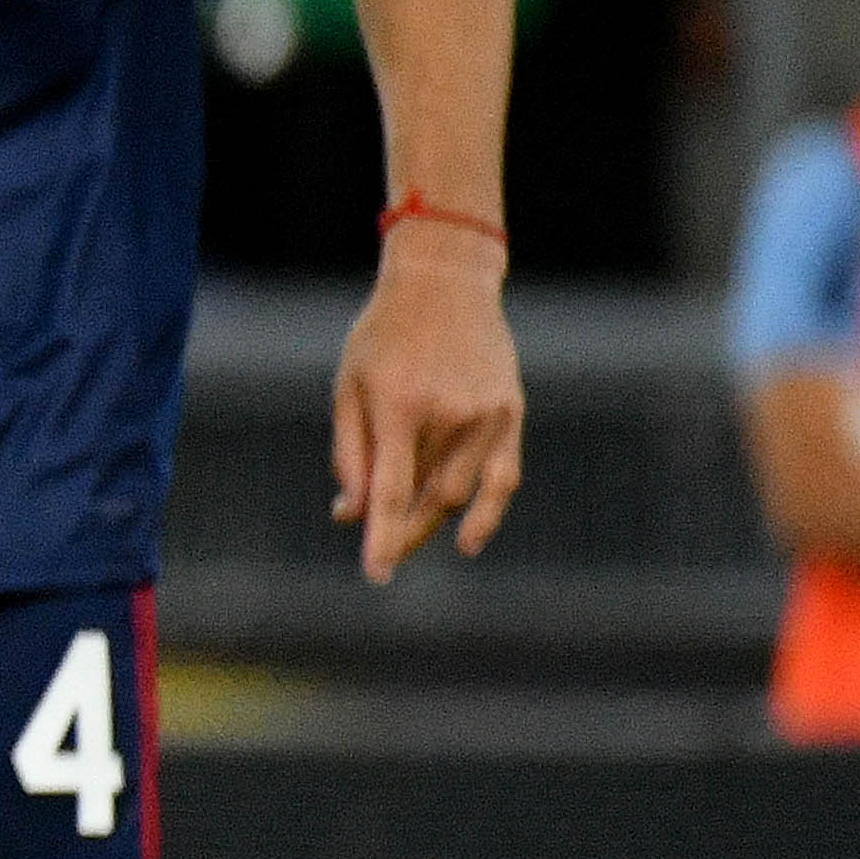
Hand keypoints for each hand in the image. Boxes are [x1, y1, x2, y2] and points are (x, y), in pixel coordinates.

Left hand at [331, 236, 523, 581]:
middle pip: (426, 497)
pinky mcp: (511, 412)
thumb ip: (349, 454)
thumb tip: (351, 514)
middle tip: (381, 554)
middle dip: (401, 533)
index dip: (381, 536)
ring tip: (403, 528)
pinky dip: (487, 513)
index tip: (374, 575)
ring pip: (458, 492)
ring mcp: (486, 414)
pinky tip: (469, 542)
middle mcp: (450, 413)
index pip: (390, 488)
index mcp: (401, 404)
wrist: (445, 283)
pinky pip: (503, 477)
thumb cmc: (383, 336)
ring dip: (430, 520)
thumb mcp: (348, 386)